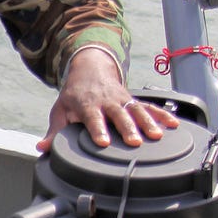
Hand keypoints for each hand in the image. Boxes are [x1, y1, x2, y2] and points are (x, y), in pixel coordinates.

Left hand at [40, 47, 179, 151]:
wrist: (90, 69)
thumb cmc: (74, 95)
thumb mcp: (60, 110)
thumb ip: (54, 131)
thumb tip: (42, 148)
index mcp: (87, 105)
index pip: (92, 118)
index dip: (97, 129)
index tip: (102, 142)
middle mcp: (106, 101)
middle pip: (118, 115)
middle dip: (127, 128)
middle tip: (134, 142)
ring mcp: (122, 100)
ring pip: (136, 111)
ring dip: (148, 122)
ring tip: (158, 136)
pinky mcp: (133, 100)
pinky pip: (150, 106)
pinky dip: (162, 114)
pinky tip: (174, 124)